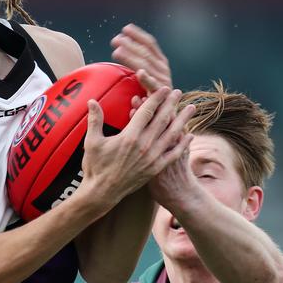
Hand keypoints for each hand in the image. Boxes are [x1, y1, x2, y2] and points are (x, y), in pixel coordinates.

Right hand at [80, 88, 195, 211]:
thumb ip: (94, 119)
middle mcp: (144, 145)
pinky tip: (190, 136)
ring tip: (191, 108)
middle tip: (178, 92)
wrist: (102, 193)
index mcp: (130, 136)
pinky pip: (173, 154)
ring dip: (182, 120)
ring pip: (172, 134)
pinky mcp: (155, 169)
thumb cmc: (95, 167)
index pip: (147, 111)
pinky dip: (182, 145)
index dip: (156, 98)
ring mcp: (152, 158)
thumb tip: (91, 100)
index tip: (164, 89)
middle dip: (171, 104)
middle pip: (162, 119)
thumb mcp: (92, 142)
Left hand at [111, 24, 171, 90]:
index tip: (126, 28)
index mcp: (161, 62)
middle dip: (130, 45)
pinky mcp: (162, 94)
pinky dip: (147, 79)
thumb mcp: (148, 77)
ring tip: (117, 51)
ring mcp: (163, 81)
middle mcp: (163, 69)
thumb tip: (119, 49)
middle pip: (146, 53)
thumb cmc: (155, 96)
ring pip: (146, 66)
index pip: (150, 44)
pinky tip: (140, 73)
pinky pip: (153, 86)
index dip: (138, 35)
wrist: (168, 116)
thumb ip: (138, 64)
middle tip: (116, 40)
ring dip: (132, 57)